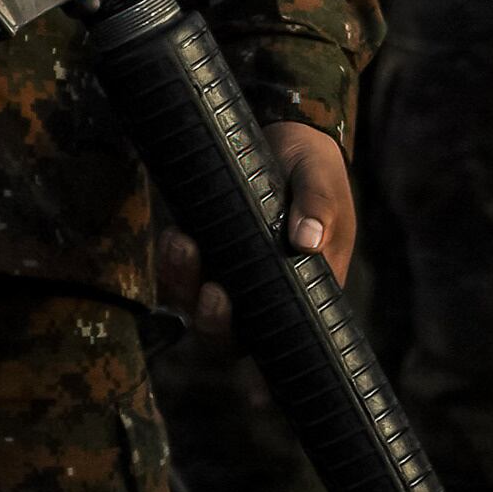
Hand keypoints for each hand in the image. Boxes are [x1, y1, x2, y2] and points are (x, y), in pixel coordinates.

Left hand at [159, 122, 356, 346]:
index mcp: (306, 288)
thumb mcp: (321, 178)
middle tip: (213, 292)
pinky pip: (179, 273)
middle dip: (214, 322)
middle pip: (232, 335)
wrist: (281, 132)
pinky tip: (174, 237)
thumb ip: (319, 205)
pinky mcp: (203, 249)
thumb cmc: (312, 165)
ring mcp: (229, 272)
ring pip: (197, 306)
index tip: (246, 344)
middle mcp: (263, 289)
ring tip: (183, 245)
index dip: (261, 358)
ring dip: (184, 285)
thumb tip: (309, 241)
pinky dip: (171, 261)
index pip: (283, 336)